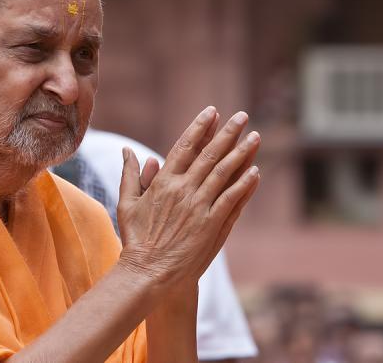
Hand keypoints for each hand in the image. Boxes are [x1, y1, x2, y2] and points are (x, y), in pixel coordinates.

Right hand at [116, 106, 260, 290]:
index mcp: (163, 181)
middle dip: (227, 133)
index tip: (212, 112)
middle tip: (242, 116)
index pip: (185, 146)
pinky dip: (244, 184)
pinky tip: (255, 171)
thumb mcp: (127, 203)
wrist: (148, 272)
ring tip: (255, 137)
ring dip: (242, 153)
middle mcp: (183, 189)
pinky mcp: (212, 224)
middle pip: (209, 154)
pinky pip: (232, 199)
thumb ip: (130, 175)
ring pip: (224, 173)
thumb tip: (127, 151)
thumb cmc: (136, 239)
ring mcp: (199, 207)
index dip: (200, 127)